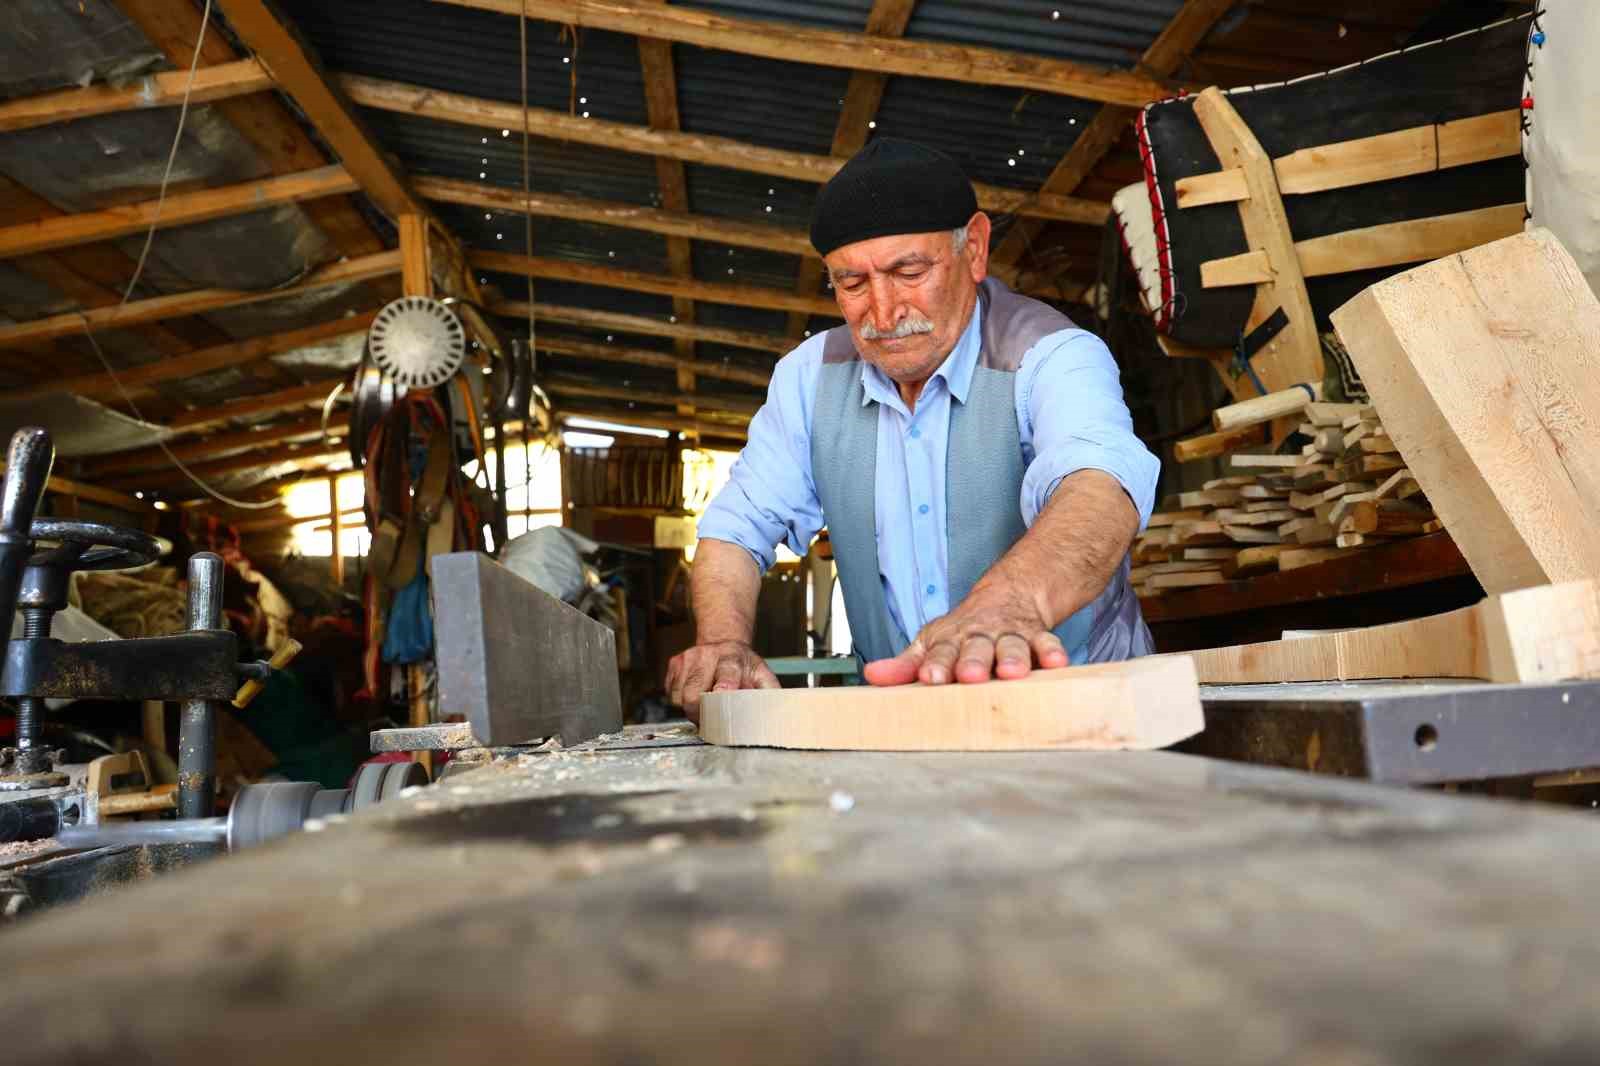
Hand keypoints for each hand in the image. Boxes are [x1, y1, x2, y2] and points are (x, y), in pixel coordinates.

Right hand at [666, 640, 779, 720]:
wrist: (722, 640)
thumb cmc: (742, 664)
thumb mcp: (762, 674)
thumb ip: (770, 693)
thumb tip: (777, 714)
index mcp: (732, 657)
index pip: (726, 673)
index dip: (722, 688)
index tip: (720, 698)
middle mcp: (706, 655)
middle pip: (693, 693)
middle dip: (699, 714)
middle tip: (709, 720)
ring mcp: (687, 658)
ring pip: (679, 697)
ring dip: (690, 708)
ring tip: (704, 702)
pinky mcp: (674, 664)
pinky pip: (671, 693)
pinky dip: (681, 700)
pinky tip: (694, 693)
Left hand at [862, 580, 1067, 686]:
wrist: (1008, 597)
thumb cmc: (963, 632)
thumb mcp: (931, 643)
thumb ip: (905, 664)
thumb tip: (871, 675)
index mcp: (950, 640)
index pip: (940, 653)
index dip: (935, 665)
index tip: (930, 678)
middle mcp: (980, 637)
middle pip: (976, 649)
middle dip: (973, 662)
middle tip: (970, 675)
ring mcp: (1010, 636)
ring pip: (1012, 647)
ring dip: (1013, 659)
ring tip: (1012, 673)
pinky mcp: (1037, 638)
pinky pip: (1047, 643)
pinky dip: (1052, 652)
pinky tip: (1057, 663)